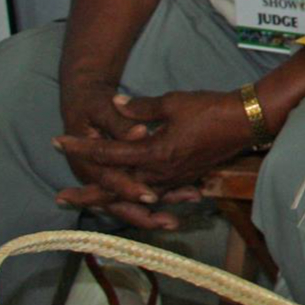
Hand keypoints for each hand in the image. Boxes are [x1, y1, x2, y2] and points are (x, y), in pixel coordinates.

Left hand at [54, 89, 253, 223]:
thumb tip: (117, 104)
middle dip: (87, 194)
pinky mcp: (184, 179)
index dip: (81, 147)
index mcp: (154, 153)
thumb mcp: (172, 102)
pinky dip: (138, 199)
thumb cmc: (210, 109)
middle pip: (115, 188)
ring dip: (110, 199)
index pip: (108, 153)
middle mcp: (160, 173)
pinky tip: (129, 200)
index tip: (57, 142)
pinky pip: (155, 194)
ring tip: (89, 201)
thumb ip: (141, 109)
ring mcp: (173, 179)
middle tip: (60, 197)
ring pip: (134, 195)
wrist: (246, 121)